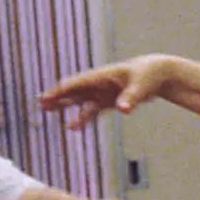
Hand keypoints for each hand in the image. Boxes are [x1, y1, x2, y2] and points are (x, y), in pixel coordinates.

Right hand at [39, 55, 176, 127]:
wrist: (159, 73)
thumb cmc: (149, 75)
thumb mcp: (141, 86)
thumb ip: (131, 98)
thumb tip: (122, 109)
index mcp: (102, 76)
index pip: (76, 84)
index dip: (60, 91)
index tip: (46, 97)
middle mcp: (99, 84)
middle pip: (73, 91)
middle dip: (57, 96)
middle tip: (40, 103)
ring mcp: (103, 92)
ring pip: (80, 100)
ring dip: (65, 105)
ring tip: (48, 111)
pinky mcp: (110, 100)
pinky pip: (92, 110)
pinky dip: (83, 118)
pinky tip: (73, 127)